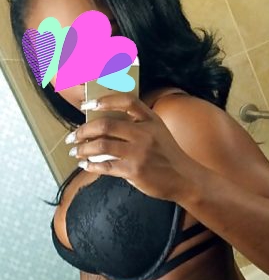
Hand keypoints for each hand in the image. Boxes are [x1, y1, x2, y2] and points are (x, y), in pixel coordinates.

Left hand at [66, 93, 194, 200]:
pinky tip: (85, 165)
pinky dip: (91, 165)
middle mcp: (145, 133)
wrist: (186, 179)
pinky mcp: (134, 170)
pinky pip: (105, 166)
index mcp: (151, 120)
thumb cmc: (169, 157)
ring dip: (83, 149)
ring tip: (76, 152)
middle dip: (83, 130)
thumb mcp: (159, 133)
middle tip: (72, 136)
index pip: (126, 101)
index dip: (104, 100)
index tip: (87, 106)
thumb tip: (104, 128)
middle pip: (106, 124)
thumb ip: (138, 126)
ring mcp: (139, 152)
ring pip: (101, 145)